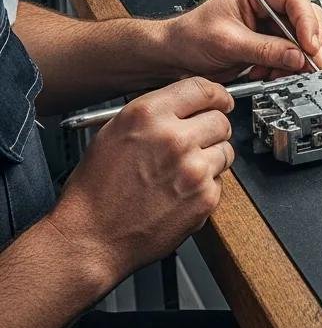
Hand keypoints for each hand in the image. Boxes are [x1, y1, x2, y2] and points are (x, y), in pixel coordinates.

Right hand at [47, 78, 234, 287]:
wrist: (91, 238)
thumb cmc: (96, 190)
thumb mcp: (114, 132)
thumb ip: (155, 112)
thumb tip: (187, 102)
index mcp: (148, 115)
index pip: (202, 89)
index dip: (216, 94)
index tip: (221, 100)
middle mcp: (174, 138)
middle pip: (220, 119)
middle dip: (212, 129)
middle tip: (198, 142)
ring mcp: (193, 168)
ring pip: (225, 149)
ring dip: (211, 158)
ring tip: (183, 172)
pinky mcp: (205, 196)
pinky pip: (220, 180)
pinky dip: (207, 185)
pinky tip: (181, 192)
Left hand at [162, 0, 321, 82]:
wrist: (176, 55)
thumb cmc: (191, 36)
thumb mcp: (229, 42)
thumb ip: (265, 49)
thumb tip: (297, 56)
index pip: (295, 1)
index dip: (307, 24)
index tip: (310, 47)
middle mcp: (269, 3)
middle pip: (306, 19)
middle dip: (307, 44)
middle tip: (308, 63)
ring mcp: (272, 24)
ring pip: (303, 39)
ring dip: (295, 59)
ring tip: (279, 72)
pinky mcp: (271, 43)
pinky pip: (291, 55)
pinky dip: (285, 68)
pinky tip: (267, 73)